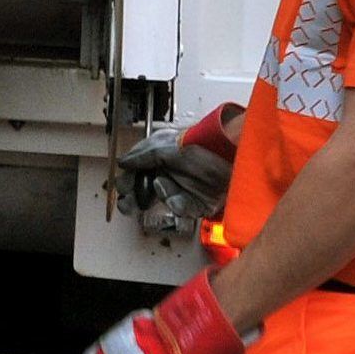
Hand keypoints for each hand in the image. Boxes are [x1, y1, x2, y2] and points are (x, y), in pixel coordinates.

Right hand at [120, 104, 244, 234]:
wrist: (231, 156)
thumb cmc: (202, 145)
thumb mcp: (165, 145)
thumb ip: (141, 155)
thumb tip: (123, 162)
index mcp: (164, 157)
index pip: (140, 172)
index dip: (129, 181)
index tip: (123, 190)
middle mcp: (174, 172)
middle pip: (149, 190)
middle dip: (136, 199)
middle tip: (129, 205)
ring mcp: (187, 188)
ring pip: (164, 198)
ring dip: (161, 193)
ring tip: (163, 186)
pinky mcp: (199, 203)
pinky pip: (181, 208)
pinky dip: (176, 203)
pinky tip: (177, 194)